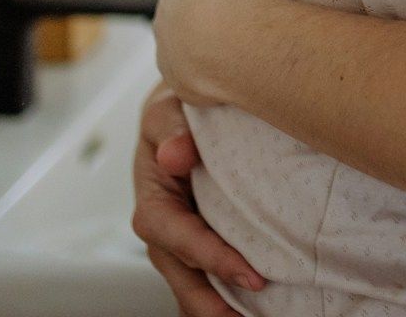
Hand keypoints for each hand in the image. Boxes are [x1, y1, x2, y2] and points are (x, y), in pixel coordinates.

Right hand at [131, 82, 267, 315]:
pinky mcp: (200, 245)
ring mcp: (180, 243)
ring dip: (217, 308)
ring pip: (192, 285)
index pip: (177, 237)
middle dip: (210, 303)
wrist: (186, 113)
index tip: (251, 275)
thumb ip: (170, 129)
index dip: (210, 258)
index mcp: (153, 200)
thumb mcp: (168, 108)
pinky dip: (225, 297)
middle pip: (181, 276)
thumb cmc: (177, 111)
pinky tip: (252, 310)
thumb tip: (175, 156)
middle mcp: (164, 230)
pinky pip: (207, 278)